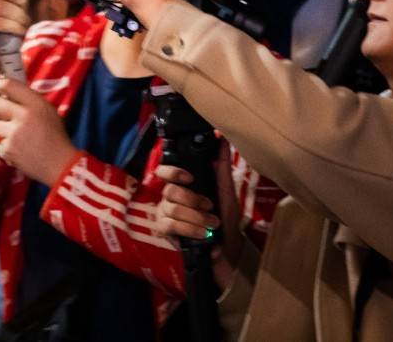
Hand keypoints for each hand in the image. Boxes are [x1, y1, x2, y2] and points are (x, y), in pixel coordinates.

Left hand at [0, 77, 76, 184]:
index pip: (8, 85)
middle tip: (4, 113)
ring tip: (18, 136)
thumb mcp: (48, 110)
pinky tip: (19, 148)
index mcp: (35, 103)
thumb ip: (29, 99)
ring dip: (3, 129)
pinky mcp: (8, 149)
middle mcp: (23, 116)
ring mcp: (14, 134)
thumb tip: (7, 90)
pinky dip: (7, 145)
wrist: (61, 165)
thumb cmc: (55, 136)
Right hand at [155, 145, 242, 289]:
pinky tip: (202, 234)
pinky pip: (170, 225)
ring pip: (171, 208)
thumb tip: (220, 137)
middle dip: (192, 199)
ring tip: (212, 224)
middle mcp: (170, 199)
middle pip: (169, 190)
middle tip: (209, 207)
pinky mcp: (165, 232)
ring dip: (196, 216)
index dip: (172, 171)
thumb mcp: (227, 194)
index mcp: (183, 187)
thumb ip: (221, 167)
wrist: (228, 256)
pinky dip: (190, 228)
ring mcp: (165, 215)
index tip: (190, 178)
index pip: (163, 172)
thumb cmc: (227, 223)